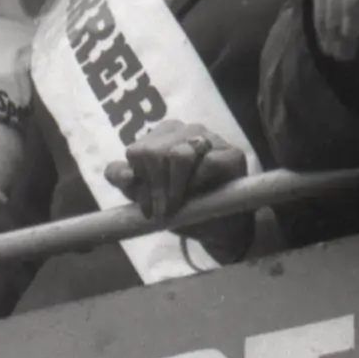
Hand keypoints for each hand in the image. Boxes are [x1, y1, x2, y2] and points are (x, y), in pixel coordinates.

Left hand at [104, 118, 248, 224]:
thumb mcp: (146, 196)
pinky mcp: (232, 153)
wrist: (218, 227)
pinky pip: (208, 164)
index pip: (138, 152)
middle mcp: (183, 130)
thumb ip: (126, 181)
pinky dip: (200, 183)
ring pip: (179, 155)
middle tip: (163, 211)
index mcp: (160, 135)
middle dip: (156, 187)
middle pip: (154, 152)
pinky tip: (202, 195)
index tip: (147, 208)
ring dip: (176, 187)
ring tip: (178, 205)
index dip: (140, 183)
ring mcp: (209, 138)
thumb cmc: (181, 206)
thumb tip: (126, 174)